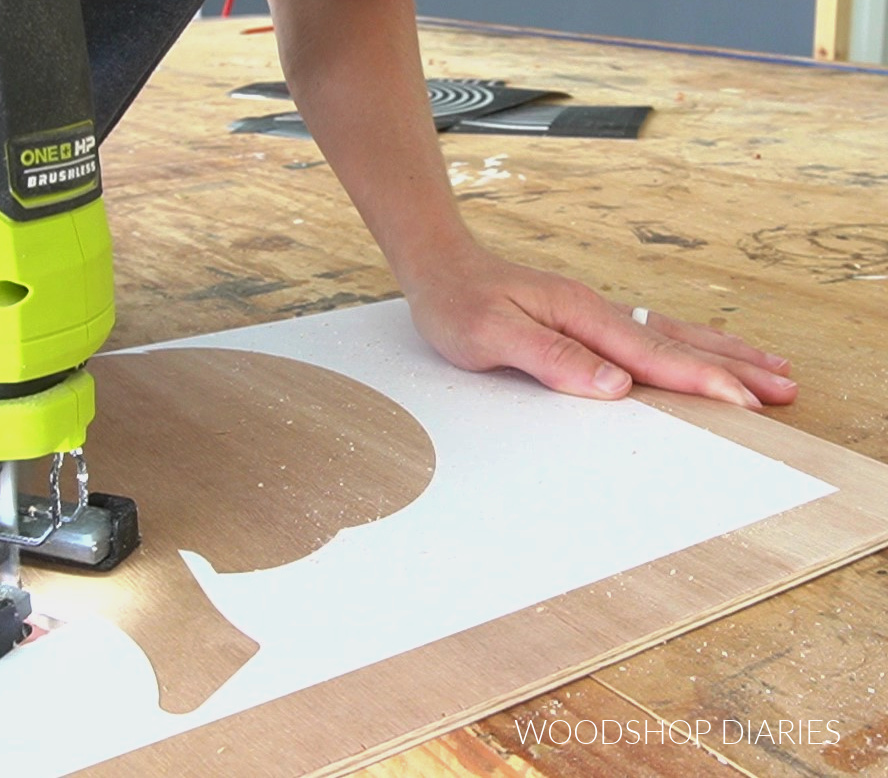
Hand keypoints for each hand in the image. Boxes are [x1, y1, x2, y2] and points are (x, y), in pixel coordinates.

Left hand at [403, 247, 796, 408]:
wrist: (441, 266)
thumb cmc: (459, 302)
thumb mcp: (492, 337)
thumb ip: (551, 359)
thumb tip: (615, 384)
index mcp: (581, 315)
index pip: (653, 355)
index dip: (702, 381)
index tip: (746, 402)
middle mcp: (597, 310)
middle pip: (678, 342)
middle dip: (733, 367)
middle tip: (785, 388)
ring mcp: (595, 312)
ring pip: (672, 334)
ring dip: (722, 353)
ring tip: (769, 368)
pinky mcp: (586, 318)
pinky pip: (651, 332)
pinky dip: (688, 344)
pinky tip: (702, 351)